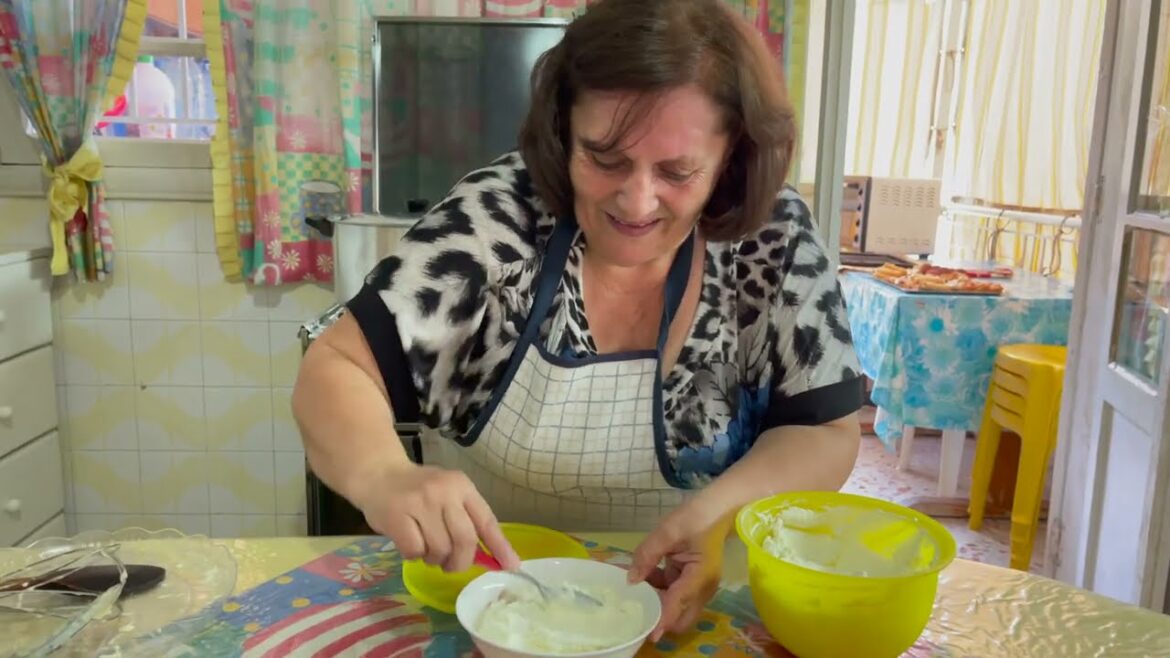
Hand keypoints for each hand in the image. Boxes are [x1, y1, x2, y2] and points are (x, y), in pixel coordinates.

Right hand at [351, 463, 519, 572]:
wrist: (378, 474)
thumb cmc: (418, 490)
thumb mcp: (448, 495)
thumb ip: (467, 520)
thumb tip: (492, 558)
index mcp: (462, 486)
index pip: (487, 521)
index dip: (500, 547)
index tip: (511, 567)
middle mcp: (444, 491)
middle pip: (465, 540)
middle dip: (460, 562)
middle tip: (450, 565)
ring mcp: (420, 502)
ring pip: (439, 549)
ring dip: (434, 559)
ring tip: (426, 549)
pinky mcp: (397, 515)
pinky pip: (414, 550)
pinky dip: (414, 556)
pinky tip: (409, 544)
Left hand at [627, 502, 733, 640]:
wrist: (718, 508)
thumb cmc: (697, 517)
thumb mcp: (668, 531)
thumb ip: (647, 555)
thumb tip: (631, 579)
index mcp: (700, 576)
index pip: (678, 604)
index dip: (662, 621)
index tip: (649, 634)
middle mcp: (702, 587)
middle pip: (681, 617)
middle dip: (659, 616)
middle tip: (634, 606)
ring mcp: (697, 585)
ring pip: (675, 607)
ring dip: (655, 601)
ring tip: (631, 588)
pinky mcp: (691, 580)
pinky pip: (673, 594)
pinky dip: (658, 589)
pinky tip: (641, 576)